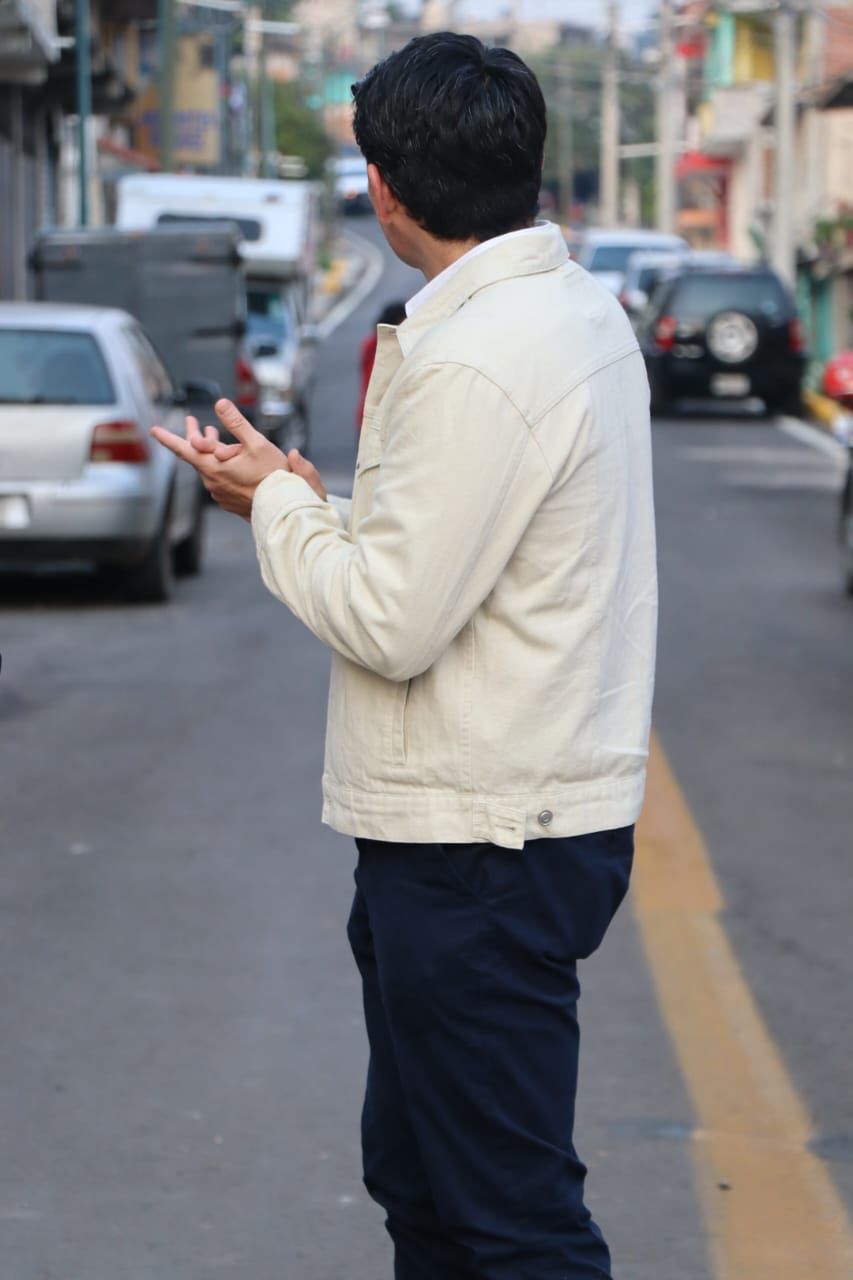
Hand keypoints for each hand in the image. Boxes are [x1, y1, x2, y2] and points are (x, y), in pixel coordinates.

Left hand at [180, 411, 327, 501]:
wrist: (283, 507)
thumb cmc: (273, 476)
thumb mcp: (256, 443)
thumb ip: (236, 423)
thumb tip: (220, 404)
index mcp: (213, 467)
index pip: (183, 449)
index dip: (167, 438)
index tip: (154, 430)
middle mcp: (212, 482)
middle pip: (198, 456)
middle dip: (195, 436)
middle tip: (191, 421)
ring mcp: (221, 494)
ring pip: (210, 467)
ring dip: (211, 451)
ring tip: (215, 436)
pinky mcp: (230, 502)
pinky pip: (221, 480)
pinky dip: (222, 466)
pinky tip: (233, 461)